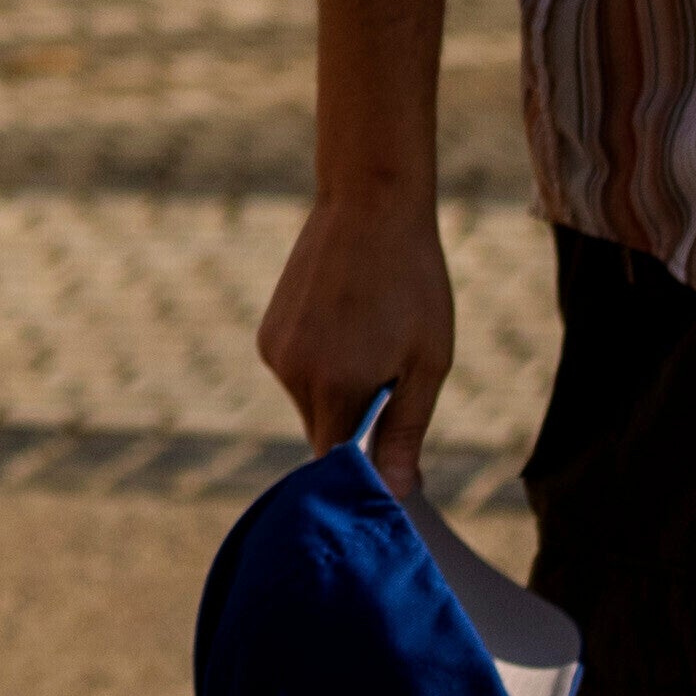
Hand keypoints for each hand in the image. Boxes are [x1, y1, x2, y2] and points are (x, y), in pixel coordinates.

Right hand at [255, 183, 459, 473]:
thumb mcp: (427, 361)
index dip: (365, 469)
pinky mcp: (268, 333)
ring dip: (338, 391)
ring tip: (370, 337)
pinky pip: (296, 374)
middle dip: (357, 423)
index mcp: (336, 385)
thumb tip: (396, 491)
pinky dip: (321, 366)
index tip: (392, 458)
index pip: (338, 465)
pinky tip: (346, 324)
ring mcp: (275, 351)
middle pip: (324, 434)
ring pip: (310, 403)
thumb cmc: (413, 282)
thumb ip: (406, 431)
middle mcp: (294, 374)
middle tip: (393, 375)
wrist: (371, 204)